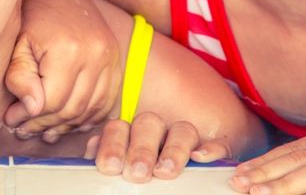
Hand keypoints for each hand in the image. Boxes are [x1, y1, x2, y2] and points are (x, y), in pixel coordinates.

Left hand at [3, 0, 120, 139]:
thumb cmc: (33, 15)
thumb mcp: (18, 42)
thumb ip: (20, 75)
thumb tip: (32, 107)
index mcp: (68, 49)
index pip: (50, 102)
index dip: (28, 117)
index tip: (11, 119)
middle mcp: (95, 55)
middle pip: (71, 109)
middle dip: (44, 124)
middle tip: (23, 129)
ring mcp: (110, 59)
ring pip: (89, 110)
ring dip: (65, 125)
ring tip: (43, 129)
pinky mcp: (116, 62)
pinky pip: (105, 102)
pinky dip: (87, 116)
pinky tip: (67, 120)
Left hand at [89, 113, 232, 182]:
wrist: (161, 182)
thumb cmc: (132, 175)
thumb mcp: (116, 166)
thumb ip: (105, 156)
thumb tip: (88, 150)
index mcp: (129, 133)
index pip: (119, 126)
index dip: (112, 144)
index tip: (109, 166)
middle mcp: (156, 132)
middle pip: (149, 124)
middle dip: (141, 148)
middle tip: (136, 172)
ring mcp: (184, 140)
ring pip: (182, 130)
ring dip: (174, 148)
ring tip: (166, 170)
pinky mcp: (211, 152)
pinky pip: (216, 144)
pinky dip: (211, 149)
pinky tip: (201, 157)